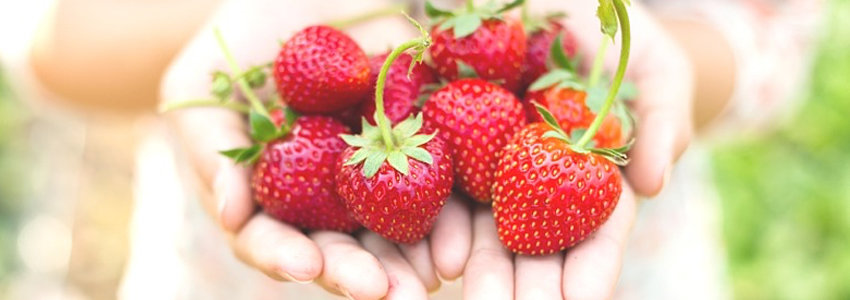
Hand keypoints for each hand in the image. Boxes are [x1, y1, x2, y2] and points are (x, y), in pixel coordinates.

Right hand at [159, 1, 470, 298]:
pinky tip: (462, 237)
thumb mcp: (199, 88)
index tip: (305, 266)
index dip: (285, 257)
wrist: (302, 0)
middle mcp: (324, 198)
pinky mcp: (418, 143)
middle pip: (342, 251)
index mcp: (272, 195)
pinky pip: (438, 183)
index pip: (274, 240)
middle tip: (387, 294)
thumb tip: (233, 216)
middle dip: (361, 276)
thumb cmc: (236, 45)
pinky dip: (451, 215)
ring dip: (414, 261)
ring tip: (436, 274)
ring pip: (394, 231)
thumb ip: (208, 152)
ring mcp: (375, 175)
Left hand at [457, 1, 693, 298]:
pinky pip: (449, 189)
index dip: (592, 269)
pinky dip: (445, 227)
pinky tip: (440, 259)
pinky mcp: (461, 149)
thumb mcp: (657, 73)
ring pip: (490, 232)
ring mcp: (501, 172)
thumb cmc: (625, 47)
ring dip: (483, 274)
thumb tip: (654, 184)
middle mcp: (547, 187)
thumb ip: (662, 121)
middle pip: (539, 247)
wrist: (565, 18)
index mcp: (598, 182)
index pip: (598, 235)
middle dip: (529, 289)